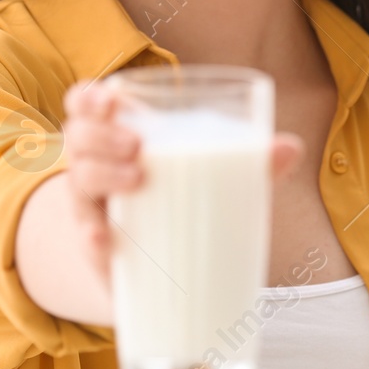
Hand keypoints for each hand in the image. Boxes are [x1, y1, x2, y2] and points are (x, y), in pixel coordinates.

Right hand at [59, 79, 304, 285]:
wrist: (162, 271)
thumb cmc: (185, 202)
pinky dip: (91, 239)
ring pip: (79, 182)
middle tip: (138, 146)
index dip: (89, 98)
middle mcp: (95, 168)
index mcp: (116, 137)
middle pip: (78, 138)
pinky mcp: (99, 252)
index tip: (112, 100)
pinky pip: (86, 241)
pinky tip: (105, 239)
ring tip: (137, 179)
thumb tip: (291, 147)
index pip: (85, 105)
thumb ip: (249, 162)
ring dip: (101, 174)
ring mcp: (93, 210)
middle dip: (102, 135)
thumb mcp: (214, 177)